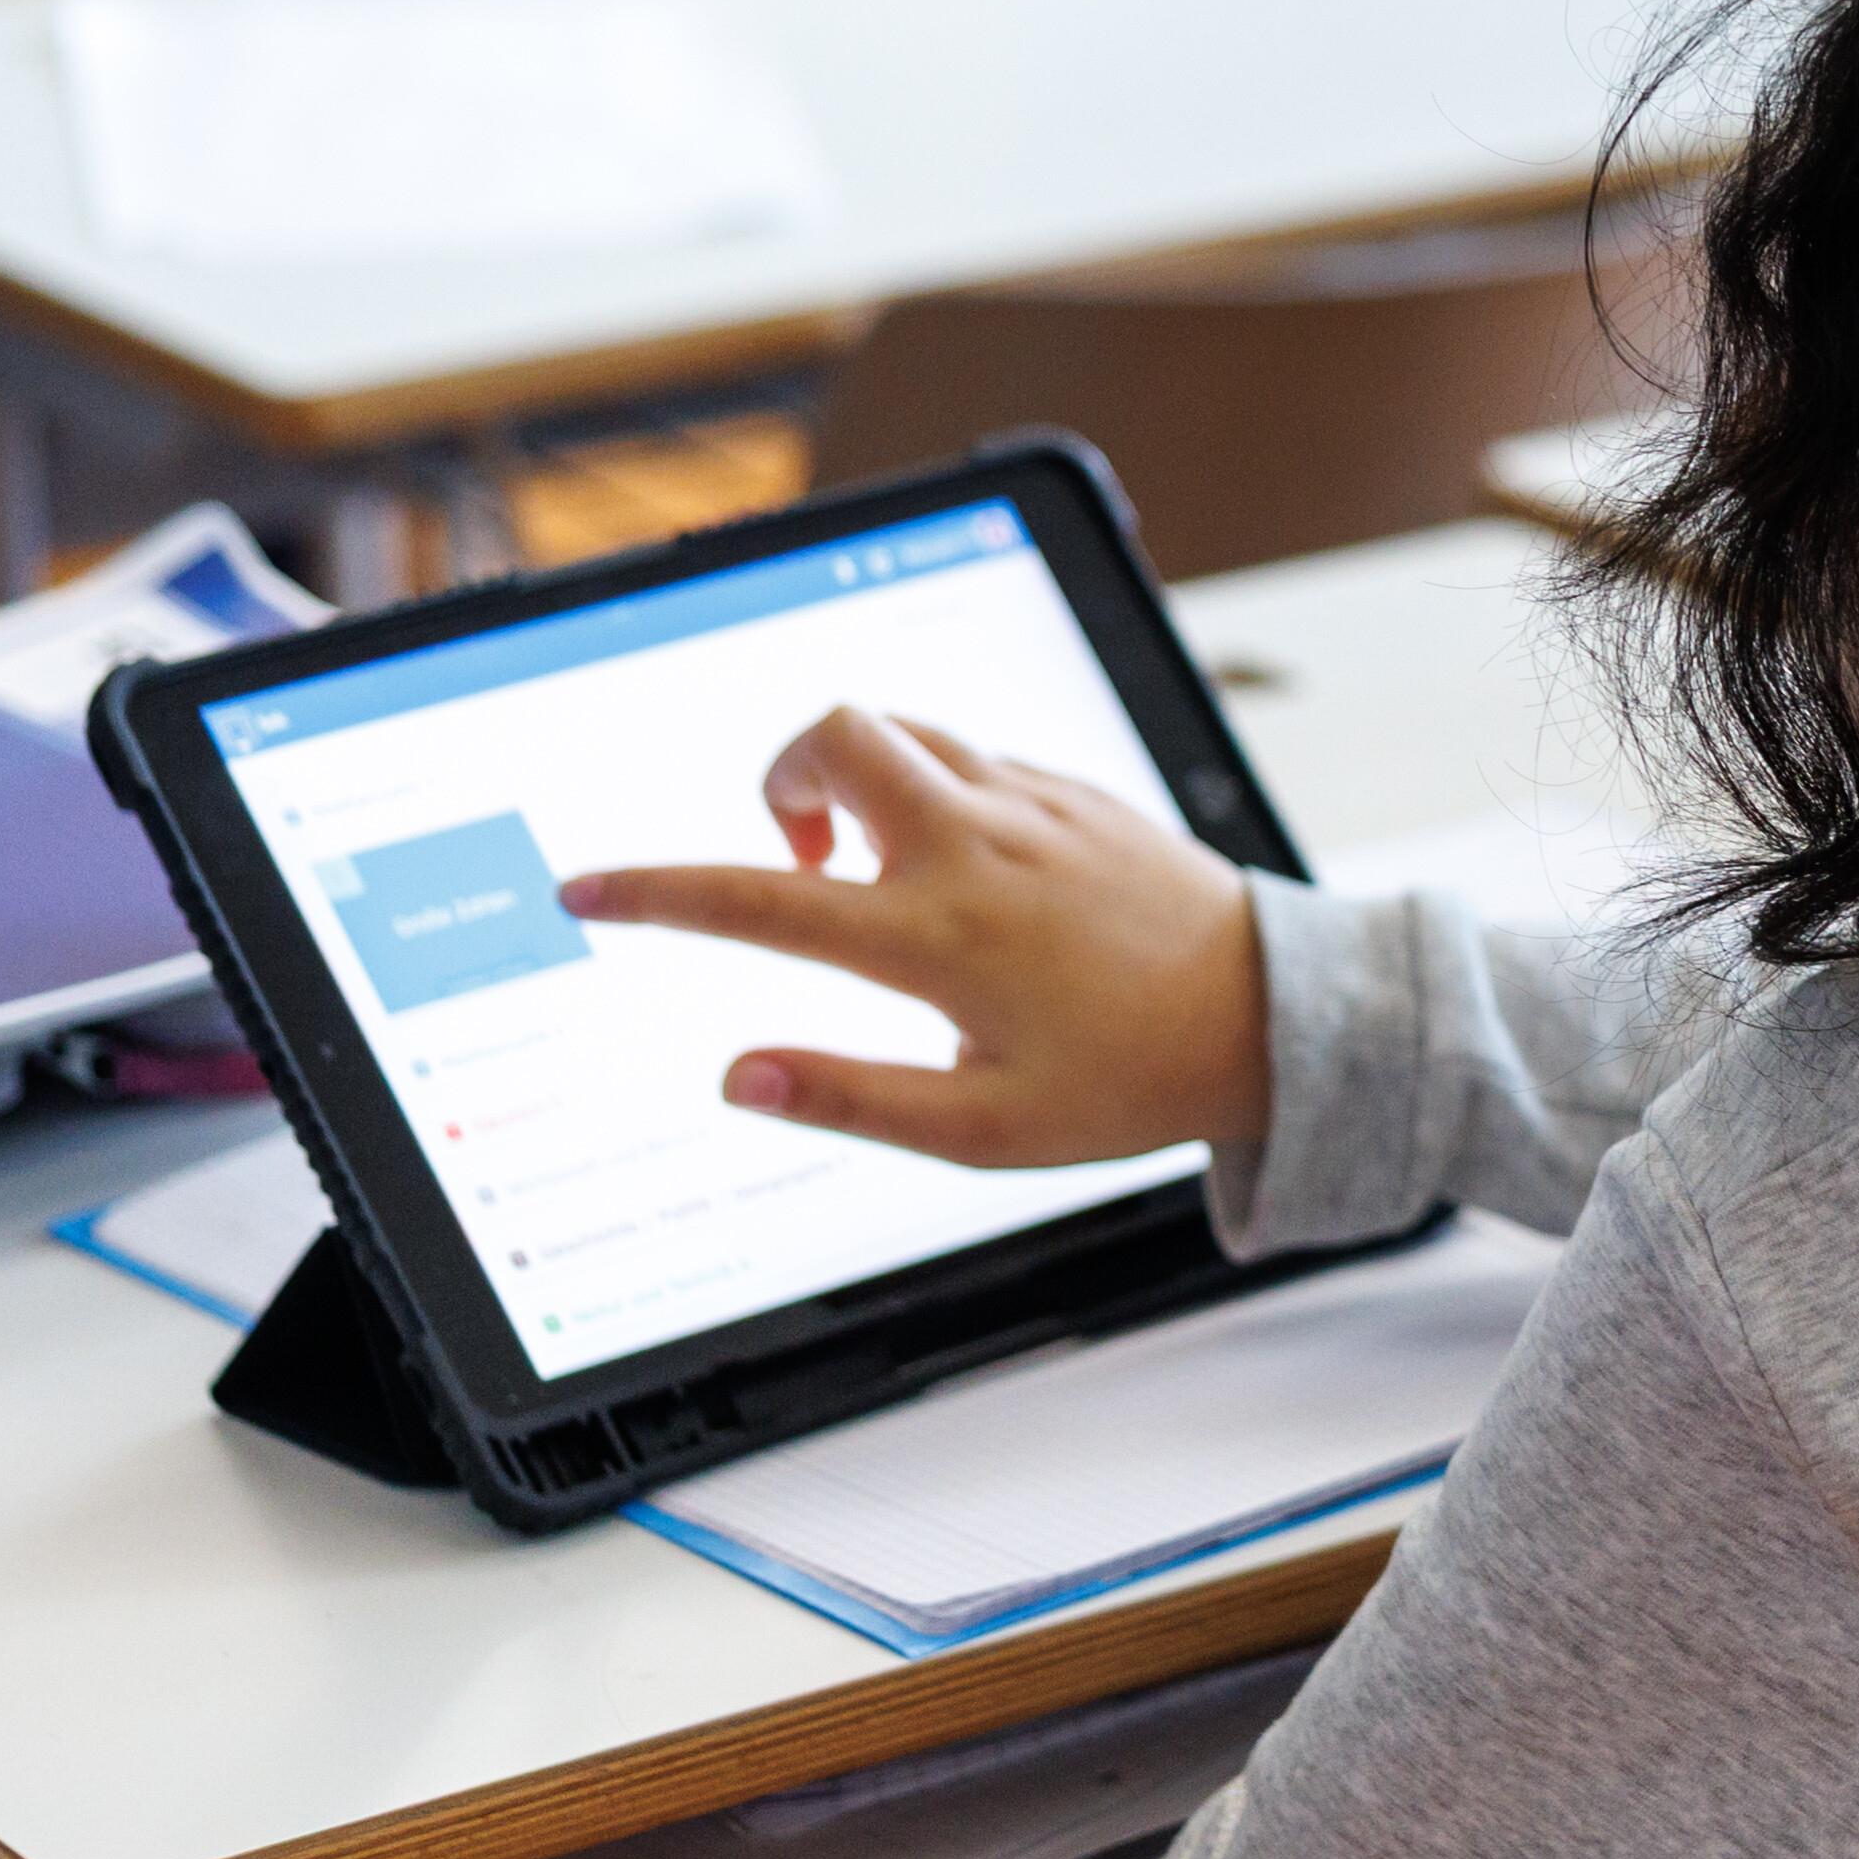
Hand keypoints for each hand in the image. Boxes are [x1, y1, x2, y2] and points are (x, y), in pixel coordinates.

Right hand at [557, 708, 1271, 1166]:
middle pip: (833, 733)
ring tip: (876, 869)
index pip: (758, 897)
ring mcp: (1031, 806)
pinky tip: (959, 864)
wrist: (1271, 1017)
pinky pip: (971, 752)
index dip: (653, 891)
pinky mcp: (1076, 791)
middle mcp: (977, 849)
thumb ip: (852, 1099)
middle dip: (778, 774)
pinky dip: (930, 784)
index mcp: (936, 937)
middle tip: (800, 858)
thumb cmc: (1132, 1081)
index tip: (587, 889)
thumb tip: (736, 1078)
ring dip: (855, 773)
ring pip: (902, 727)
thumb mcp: (984, 1131)